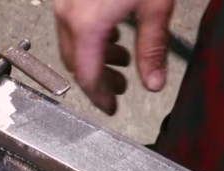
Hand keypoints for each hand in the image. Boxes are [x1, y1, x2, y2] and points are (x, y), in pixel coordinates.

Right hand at [55, 0, 173, 114]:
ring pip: (72, 41)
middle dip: (99, 79)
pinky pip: (73, 21)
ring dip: (94, 56)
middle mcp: (68, 13)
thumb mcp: (155, 5)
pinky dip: (89, 35)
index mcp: (86, 24)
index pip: (87, 77)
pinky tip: (112, 28)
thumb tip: (154, 83)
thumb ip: (153, 47)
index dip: (100, 98)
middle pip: (75, 61)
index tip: (111, 108)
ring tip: (122, 57)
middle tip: (121, 86)